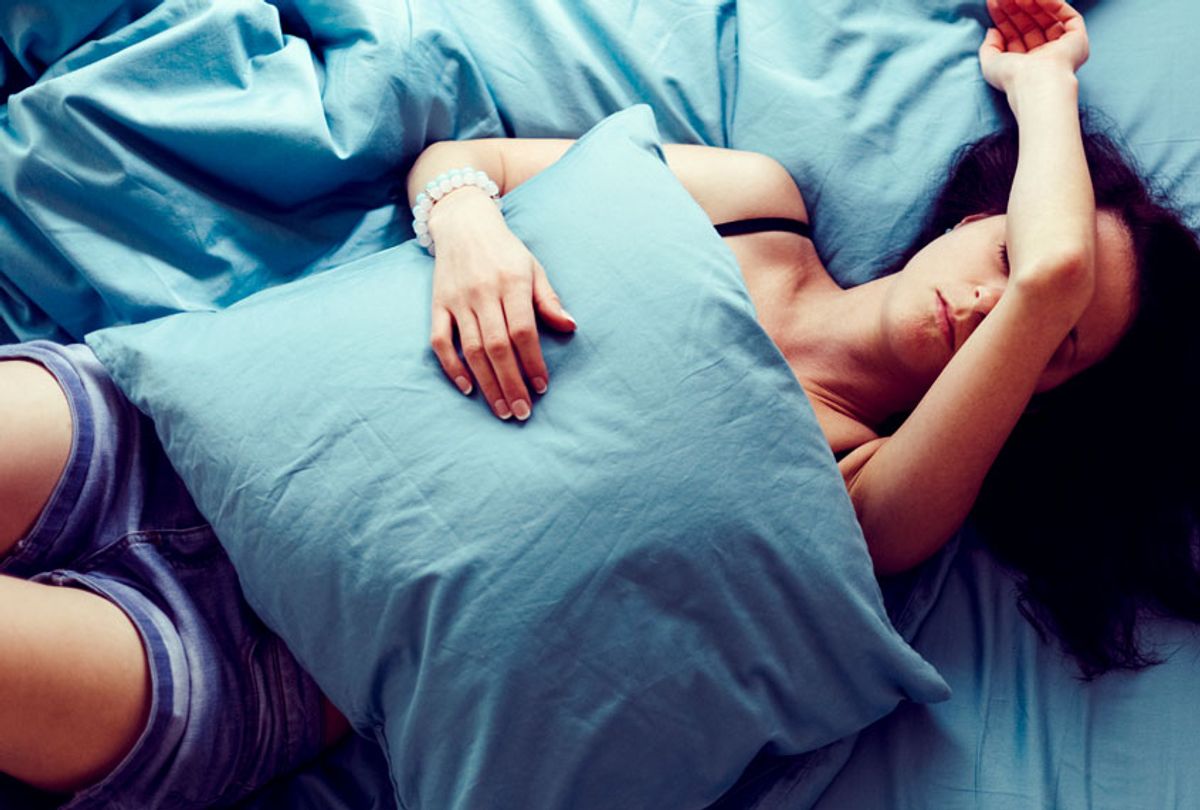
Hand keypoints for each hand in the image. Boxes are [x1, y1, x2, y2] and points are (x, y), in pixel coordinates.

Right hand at [427, 189, 576, 420]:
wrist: (463, 223)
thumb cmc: (505, 251)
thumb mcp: (533, 268)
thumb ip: (548, 300)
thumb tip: (570, 327)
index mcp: (511, 282)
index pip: (523, 331)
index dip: (532, 362)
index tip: (541, 388)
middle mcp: (483, 293)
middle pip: (498, 347)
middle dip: (511, 383)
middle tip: (522, 412)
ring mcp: (457, 300)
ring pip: (472, 350)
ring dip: (488, 384)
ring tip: (502, 410)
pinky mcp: (437, 305)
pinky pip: (440, 342)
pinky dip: (452, 367)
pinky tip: (467, 388)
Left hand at [979, 0, 1087, 92]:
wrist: (1035, 81)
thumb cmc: (1012, 78)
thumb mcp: (990, 63)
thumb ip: (989, 46)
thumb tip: (993, 29)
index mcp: (1025, 64)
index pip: (1015, 35)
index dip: (1004, 18)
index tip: (993, 2)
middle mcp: (1044, 56)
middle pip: (1030, 24)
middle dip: (1016, 8)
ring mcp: (1062, 48)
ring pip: (1048, 18)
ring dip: (1033, 3)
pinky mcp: (1078, 40)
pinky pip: (1067, 16)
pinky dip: (1054, 4)